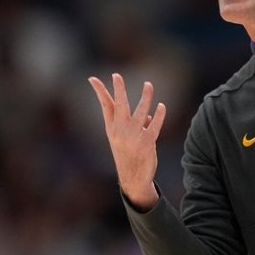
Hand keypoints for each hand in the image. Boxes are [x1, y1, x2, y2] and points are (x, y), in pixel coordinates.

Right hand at [87, 73, 165, 210]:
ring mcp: (133, 137)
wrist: (133, 178)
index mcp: (112, 129)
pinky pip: (154, 126)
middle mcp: (120, 131)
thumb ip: (134, 124)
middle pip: (120, 106)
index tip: (92, 79)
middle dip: (118, 89)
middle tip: (117, 75)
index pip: (105, 106)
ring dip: (145, 97)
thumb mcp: (124, 139)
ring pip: (141, 112)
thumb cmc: (128, 155)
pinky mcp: (147, 143)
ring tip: (148, 84)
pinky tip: (161, 106)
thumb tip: (149, 115)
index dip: (100, 92)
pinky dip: (159, 115)